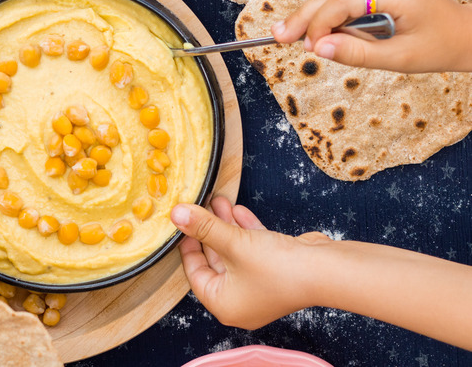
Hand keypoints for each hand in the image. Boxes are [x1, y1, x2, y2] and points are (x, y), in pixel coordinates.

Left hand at [171, 197, 330, 328]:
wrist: (326, 271)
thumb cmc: (277, 267)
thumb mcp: (232, 243)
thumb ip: (203, 227)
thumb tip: (176, 214)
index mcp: (223, 304)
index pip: (194, 274)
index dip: (187, 245)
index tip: (182, 224)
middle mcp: (240, 300)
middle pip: (215, 261)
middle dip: (209, 230)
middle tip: (200, 206)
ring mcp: (260, 287)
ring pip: (235, 252)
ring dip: (227, 226)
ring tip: (218, 199)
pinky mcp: (277, 273)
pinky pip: (254, 251)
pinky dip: (246, 232)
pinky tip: (239, 210)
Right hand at [270, 0, 471, 72]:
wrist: (461, 34)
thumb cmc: (437, 46)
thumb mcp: (397, 58)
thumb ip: (356, 53)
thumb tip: (318, 48)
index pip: (345, 0)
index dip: (319, 22)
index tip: (306, 45)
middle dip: (305, 15)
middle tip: (278, 35)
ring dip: (311, 13)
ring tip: (287, 33)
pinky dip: (327, 10)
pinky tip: (311, 27)